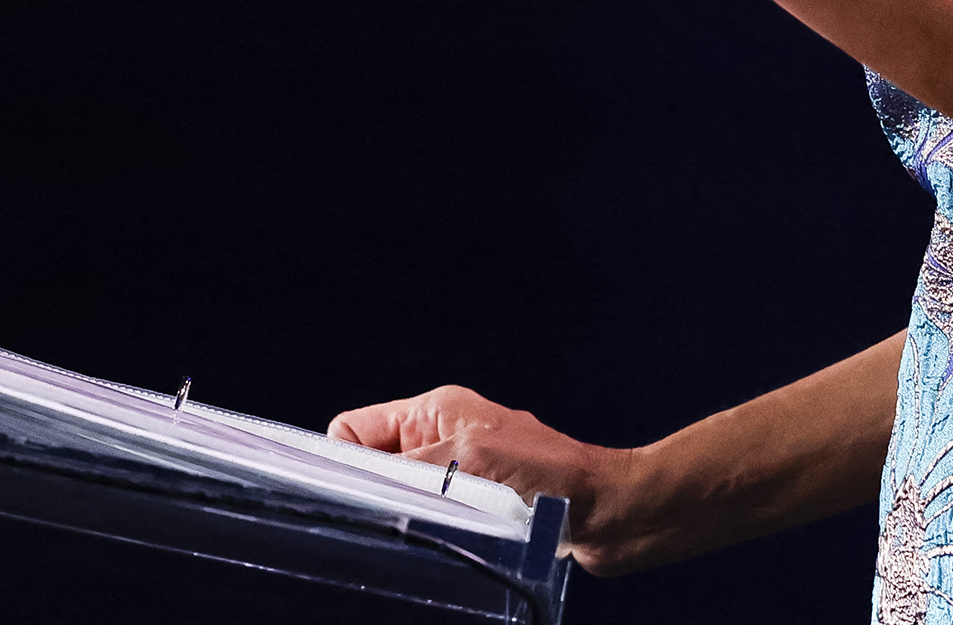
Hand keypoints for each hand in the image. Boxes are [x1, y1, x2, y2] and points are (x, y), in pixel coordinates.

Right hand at [327, 384, 646, 572]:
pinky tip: (455, 542)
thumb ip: (410, 467)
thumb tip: (359, 481)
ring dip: (413, 515)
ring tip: (441, 527)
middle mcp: (443, 438)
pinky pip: (435, 519)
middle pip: (376, 466)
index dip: (343, 459)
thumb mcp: (468, 458)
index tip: (345, 494)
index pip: (355, 428)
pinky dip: (438, 531)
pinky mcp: (479, 506)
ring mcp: (461, 472)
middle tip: (395, 516)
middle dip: (378, 492)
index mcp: (435, 410)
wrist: (609, 512)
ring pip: (404, 497)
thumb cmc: (553, 474)